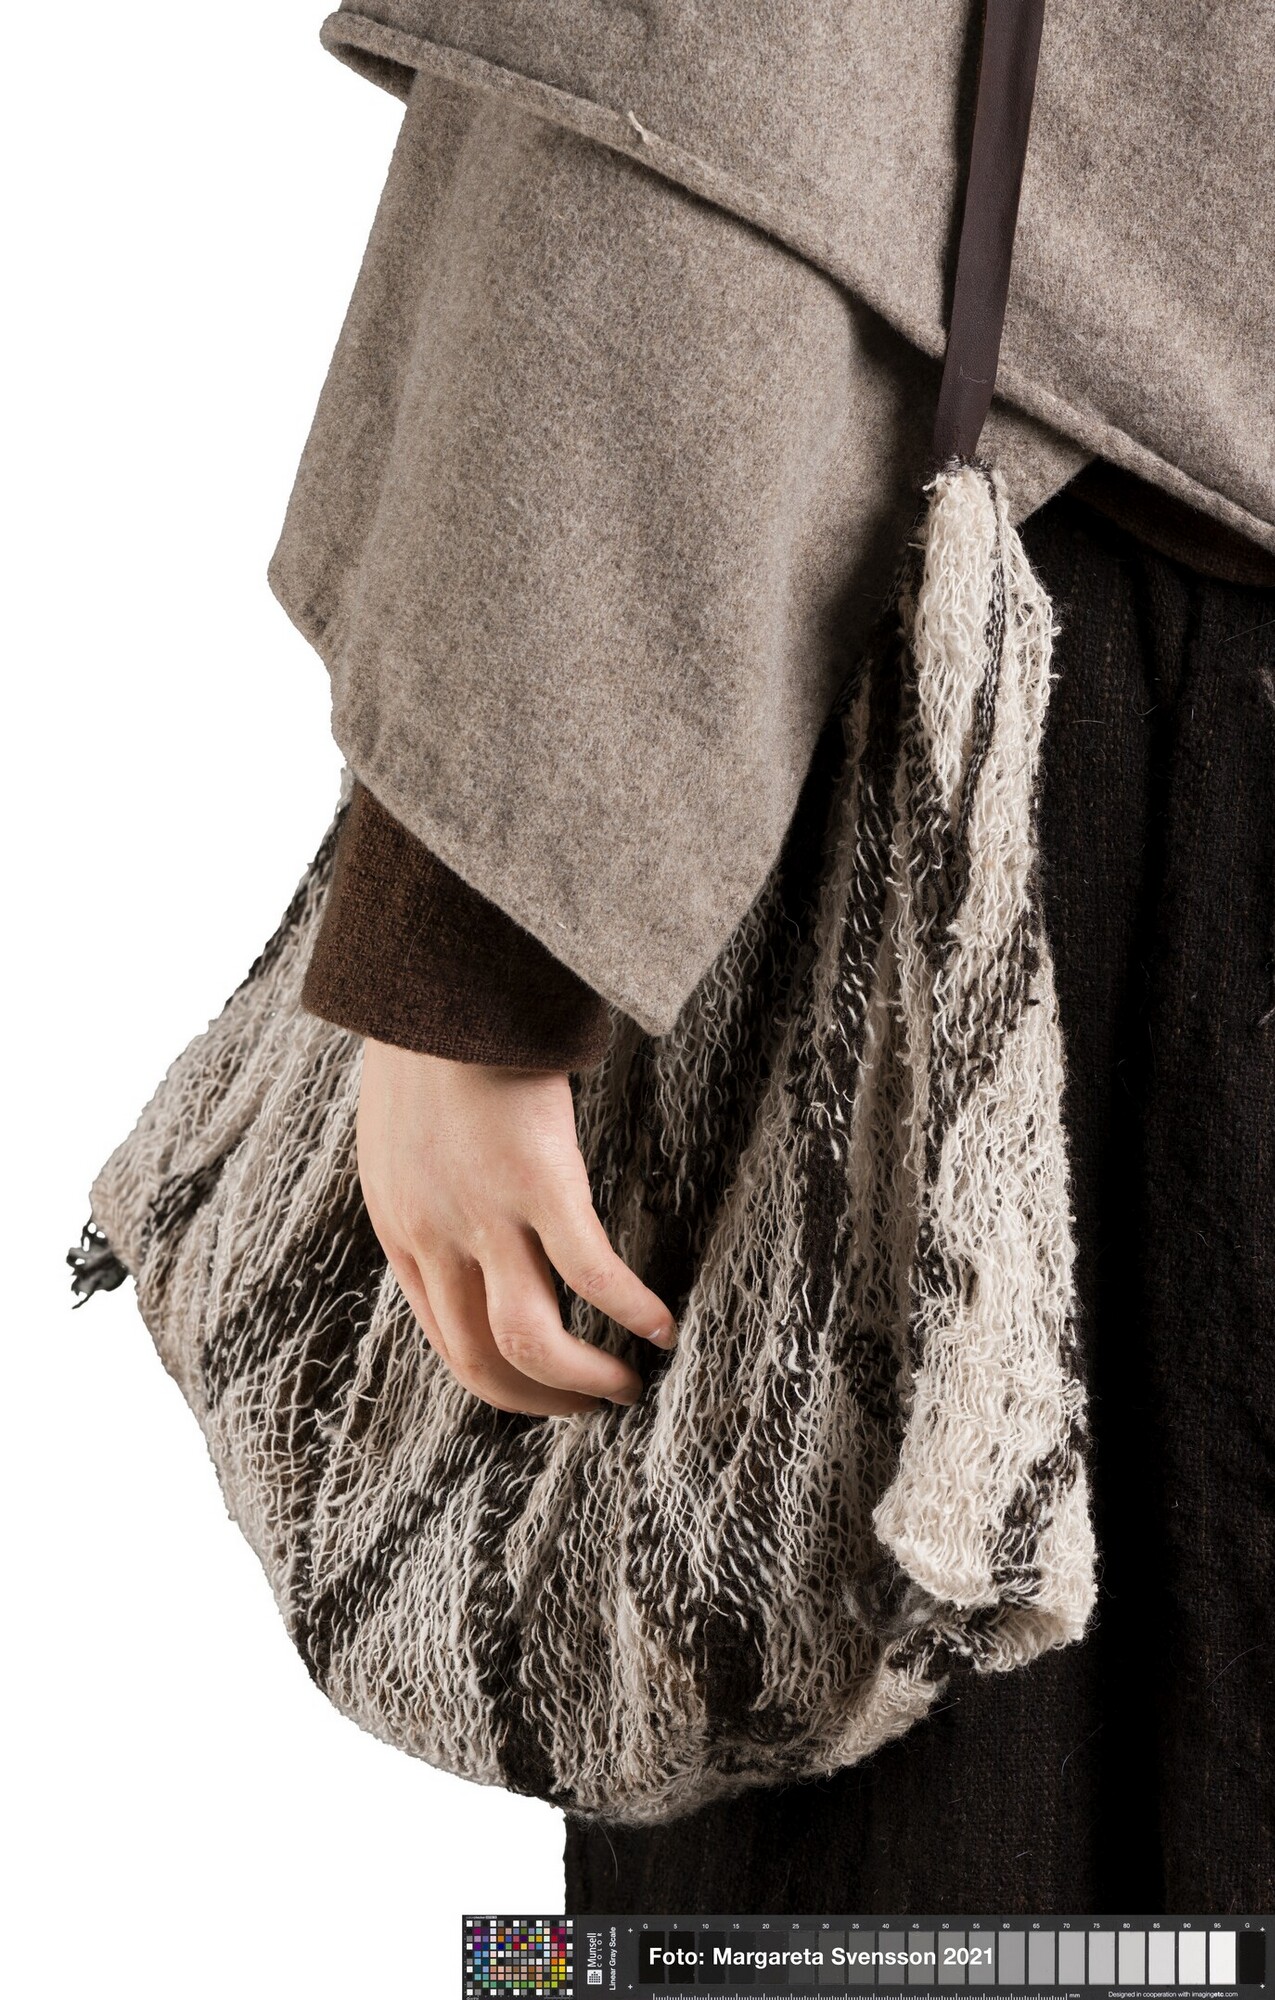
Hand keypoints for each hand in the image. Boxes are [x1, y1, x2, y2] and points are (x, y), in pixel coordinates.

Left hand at [355, 1039, 677, 1415]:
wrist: (435, 985)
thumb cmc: (426, 1050)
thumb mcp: (395, 1144)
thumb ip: (423, 1199)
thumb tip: (462, 1240)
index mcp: (401, 1232)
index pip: (447, 1344)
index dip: (502, 1384)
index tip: (545, 1389)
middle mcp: (436, 1237)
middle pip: (484, 1361)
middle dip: (542, 1400)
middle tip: (591, 1407)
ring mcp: (485, 1213)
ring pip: (531, 1339)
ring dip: (582, 1379)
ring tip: (627, 1387)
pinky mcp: (538, 1180)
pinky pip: (590, 1272)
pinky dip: (629, 1311)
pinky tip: (663, 1325)